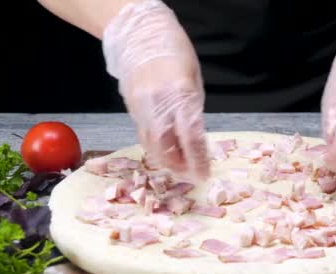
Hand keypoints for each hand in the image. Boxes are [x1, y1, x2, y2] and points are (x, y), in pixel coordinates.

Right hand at [102, 0, 209, 180]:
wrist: (140, 36)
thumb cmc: (176, 54)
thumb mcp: (194, 81)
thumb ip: (193, 110)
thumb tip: (196, 139)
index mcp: (180, 94)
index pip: (190, 136)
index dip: (197, 159)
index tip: (204, 174)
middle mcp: (158, 104)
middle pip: (167, 147)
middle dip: (180, 165)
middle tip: (192, 174)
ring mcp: (141, 108)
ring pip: (152, 145)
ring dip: (167, 161)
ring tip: (181, 167)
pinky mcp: (131, 109)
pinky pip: (144, 135)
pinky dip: (156, 147)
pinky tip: (166, 152)